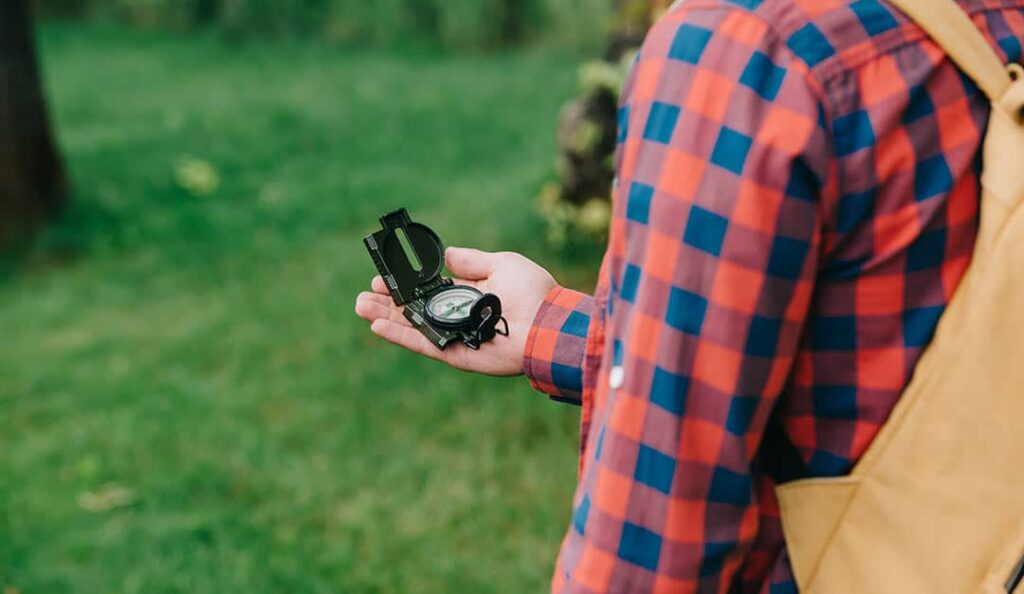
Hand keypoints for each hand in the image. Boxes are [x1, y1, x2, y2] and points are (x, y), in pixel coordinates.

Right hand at [355, 247, 557, 376]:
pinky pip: (423, 344)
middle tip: (364, 295)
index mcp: (468, 294)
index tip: (383, 276)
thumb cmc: (533, 293)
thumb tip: (447, 254)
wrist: (548, 325)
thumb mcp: (502, 263)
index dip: (405, 284)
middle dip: (388, 302)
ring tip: (361, 306)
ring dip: (386, 318)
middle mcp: (458, 316)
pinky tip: (378, 326)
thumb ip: (472, 260)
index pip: (428, 289)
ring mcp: (454, 336)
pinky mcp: (455, 354)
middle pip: (414, 309)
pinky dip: (401, 336)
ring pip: (412, 326)